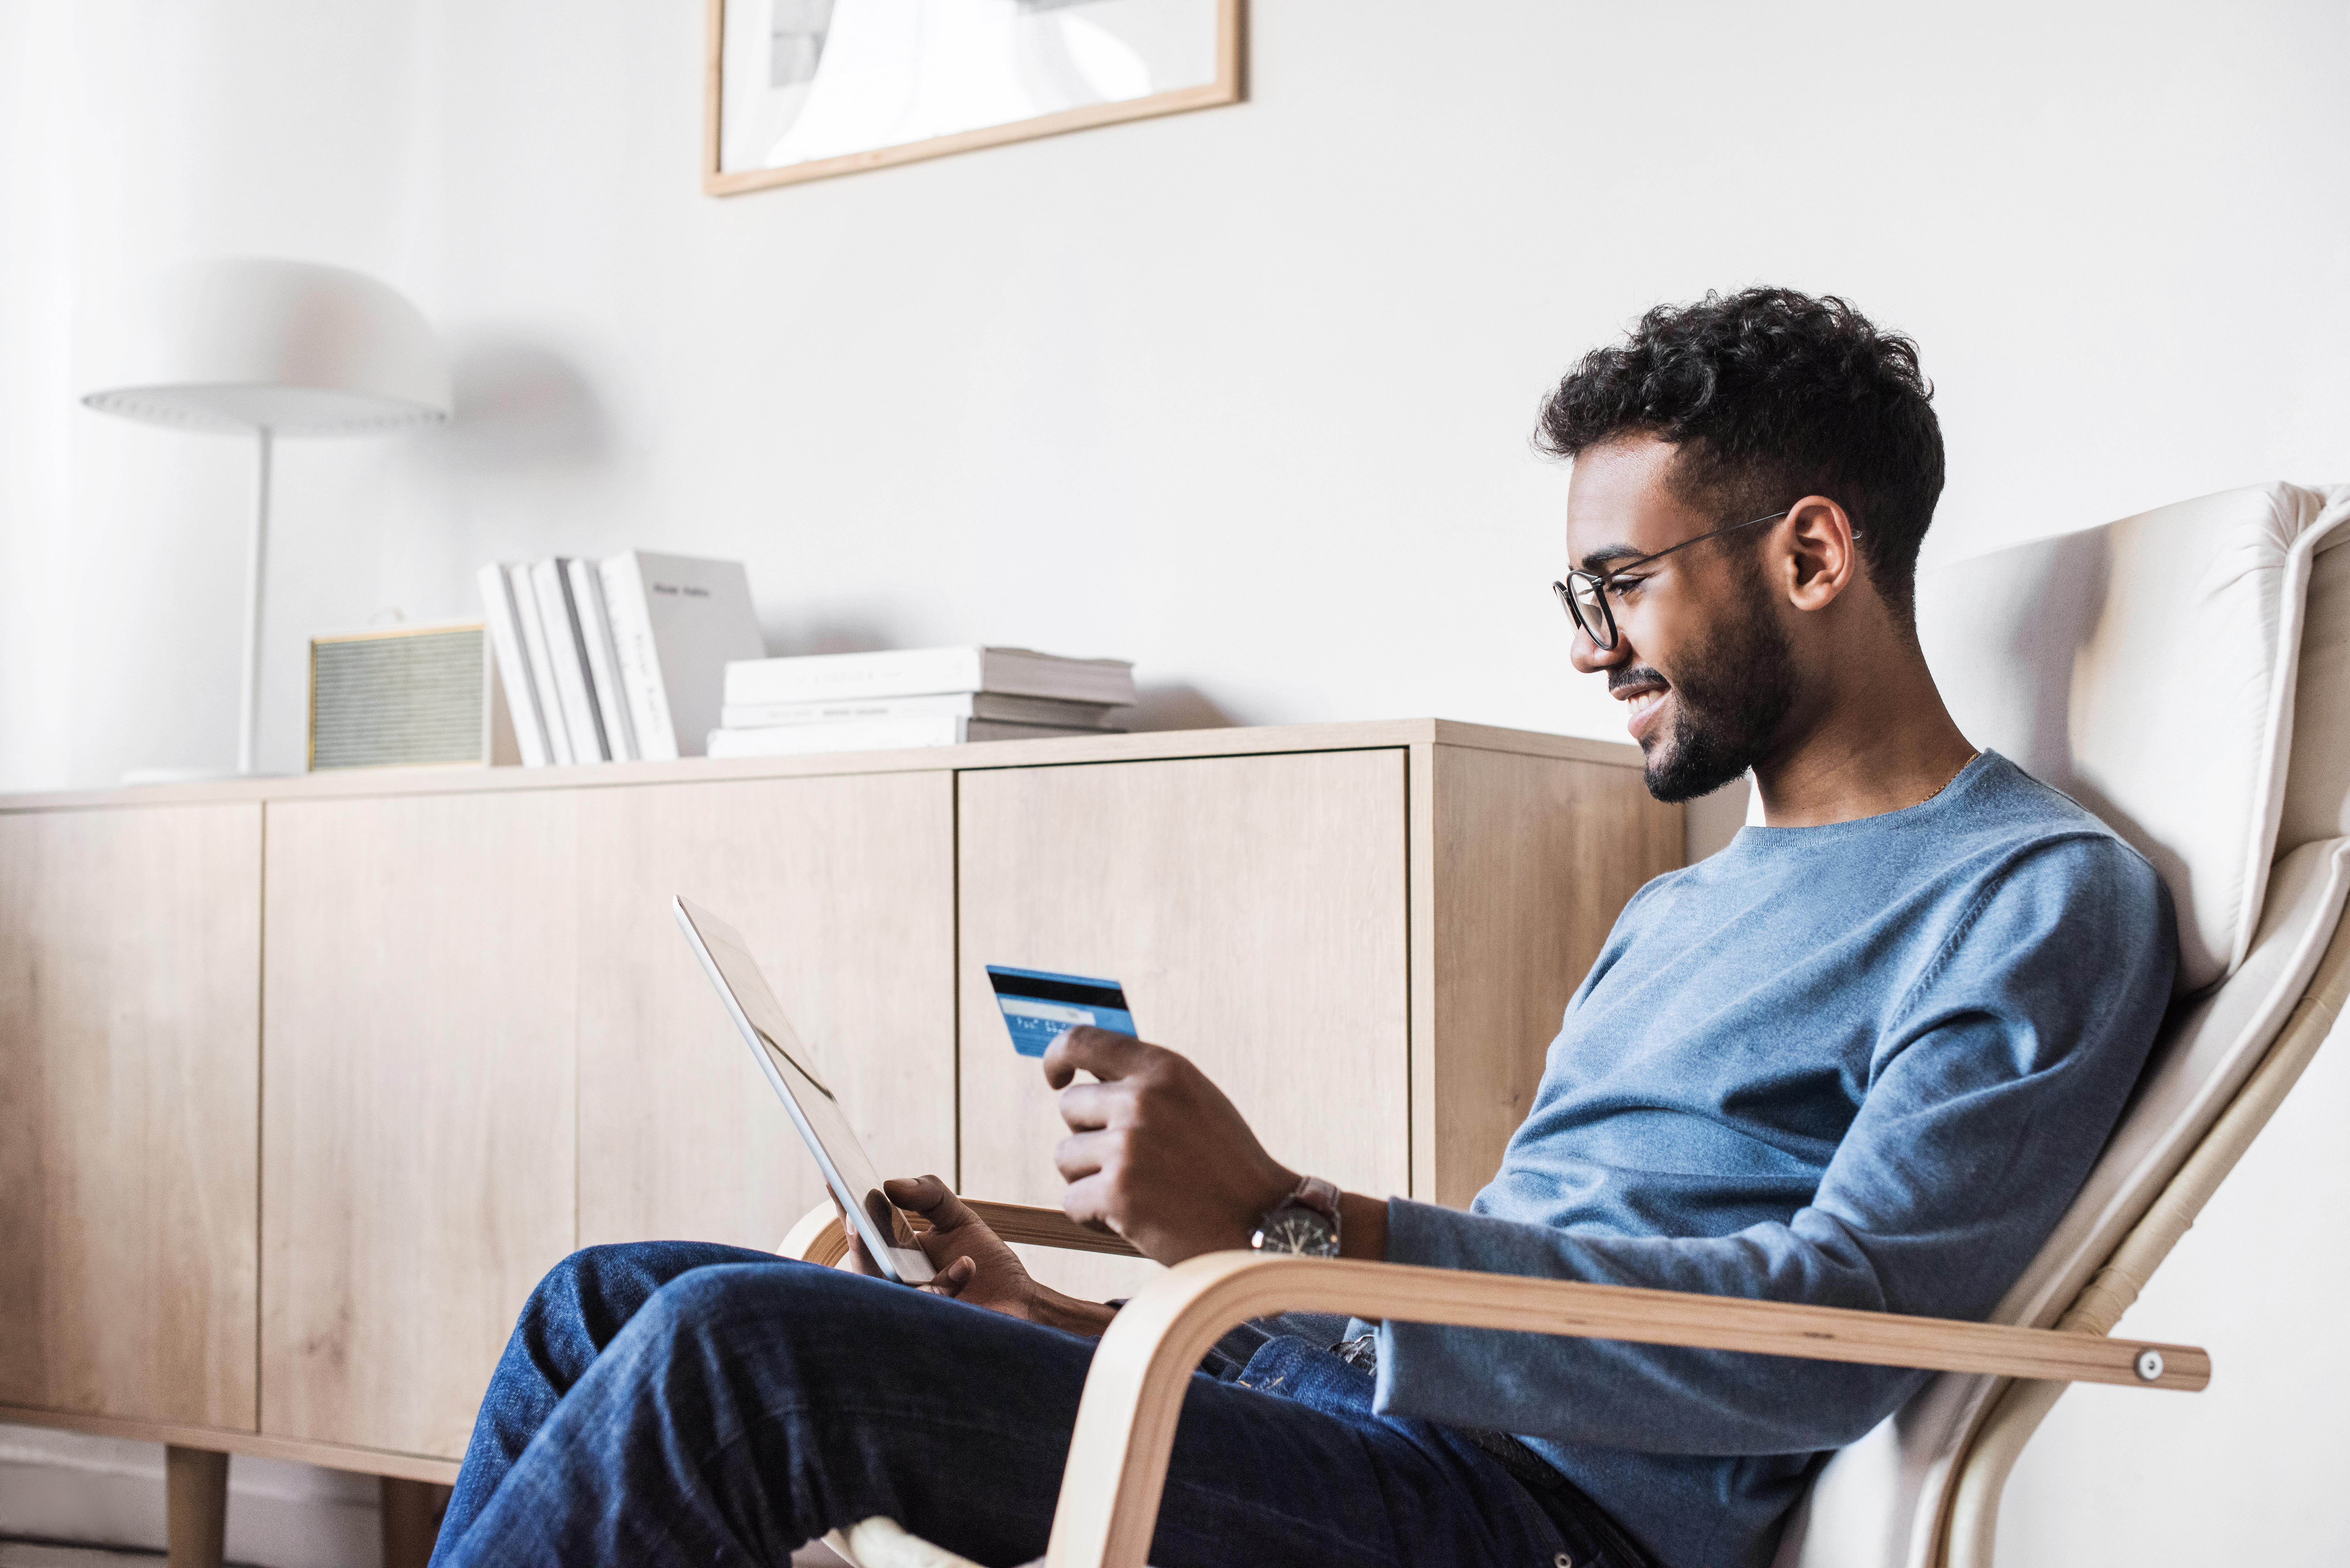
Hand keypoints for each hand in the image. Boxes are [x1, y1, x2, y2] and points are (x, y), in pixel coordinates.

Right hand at [834, 1175, 1117, 1335]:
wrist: (1020, 1302)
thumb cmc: (984, 1260)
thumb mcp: (959, 1218)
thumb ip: (929, 1194)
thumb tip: (889, 1184)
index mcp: (892, 1252)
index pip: (861, 1226)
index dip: (843, 1204)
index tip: (832, 1177)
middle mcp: (892, 1282)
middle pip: (862, 1265)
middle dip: (857, 1245)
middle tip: (857, 1221)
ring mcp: (908, 1309)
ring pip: (885, 1293)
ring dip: (895, 1272)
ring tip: (914, 1243)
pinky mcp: (930, 1328)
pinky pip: (925, 1310)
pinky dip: (945, 1285)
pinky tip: (966, 1265)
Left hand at [1044, 1027, 1296, 1264]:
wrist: (1263, 1223)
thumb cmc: (1225, 1165)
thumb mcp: (1193, 1100)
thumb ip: (1145, 1083)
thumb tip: (1084, 1077)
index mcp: (1163, 1069)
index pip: (1081, 1042)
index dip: (1058, 1058)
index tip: (1058, 1079)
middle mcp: (1142, 1100)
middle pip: (1071, 1108)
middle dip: (1090, 1136)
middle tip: (1132, 1162)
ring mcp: (1128, 1146)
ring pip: (1066, 1157)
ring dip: (1090, 1178)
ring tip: (1139, 1191)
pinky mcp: (1117, 1193)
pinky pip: (1072, 1201)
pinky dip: (1094, 1216)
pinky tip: (1134, 1219)